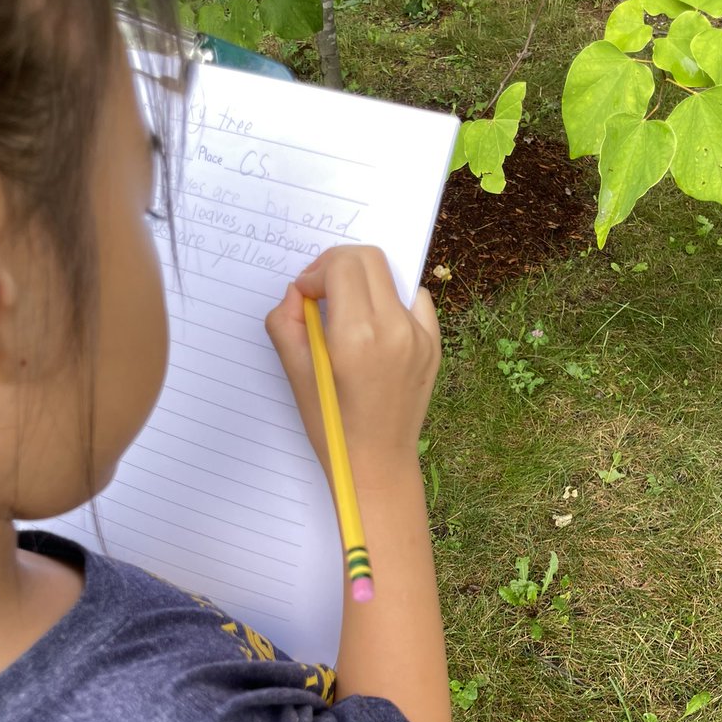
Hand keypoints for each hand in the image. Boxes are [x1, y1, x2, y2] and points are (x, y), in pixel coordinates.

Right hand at [266, 246, 439, 488]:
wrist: (378, 463)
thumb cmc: (334, 427)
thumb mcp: (297, 375)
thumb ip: (287, 323)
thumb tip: (298, 292)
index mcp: (358, 335)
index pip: (342, 265)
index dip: (316, 271)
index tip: (306, 295)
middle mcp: (394, 329)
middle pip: (369, 258)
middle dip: (339, 265)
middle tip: (322, 292)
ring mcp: (420, 336)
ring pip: (392, 276)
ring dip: (365, 282)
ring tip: (348, 312)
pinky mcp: (433, 345)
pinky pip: (415, 300)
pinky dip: (393, 300)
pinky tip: (376, 325)